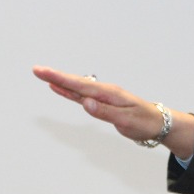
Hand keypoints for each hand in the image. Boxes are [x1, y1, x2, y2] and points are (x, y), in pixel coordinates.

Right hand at [32, 66, 193, 158]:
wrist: (157, 123)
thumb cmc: (144, 122)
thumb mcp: (125, 120)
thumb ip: (104, 113)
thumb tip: (85, 103)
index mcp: (108, 93)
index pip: (79, 85)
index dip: (60, 79)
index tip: (44, 73)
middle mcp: (103, 92)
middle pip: (75, 82)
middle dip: (55, 76)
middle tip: (36, 70)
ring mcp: (102, 96)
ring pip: (76, 87)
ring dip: (59, 82)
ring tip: (43, 76)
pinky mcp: (102, 103)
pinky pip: (81, 95)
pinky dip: (69, 91)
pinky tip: (59, 88)